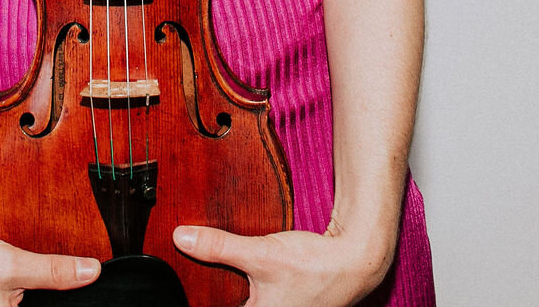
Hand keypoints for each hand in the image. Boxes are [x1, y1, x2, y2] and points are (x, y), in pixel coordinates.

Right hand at [0, 232, 98, 306]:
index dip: (73, 302)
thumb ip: (54, 271)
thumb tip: (92, 272)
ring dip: (46, 295)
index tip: (89, 289)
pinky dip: (31, 295)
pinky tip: (31, 286)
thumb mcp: (13, 265)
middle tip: (62, 278)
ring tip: (31, 282)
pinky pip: (22, 305)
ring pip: (39, 305)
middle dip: (57, 296)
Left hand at [173, 221, 394, 306]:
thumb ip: (219, 248)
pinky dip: (250, 285)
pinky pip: (259, 296)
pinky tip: (248, 273)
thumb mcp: (260, 254)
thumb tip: (181, 238)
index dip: (201, 300)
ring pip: (246, 299)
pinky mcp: (289, 302)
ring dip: (237, 287)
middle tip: (207, 279)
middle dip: (224, 290)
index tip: (187, 292)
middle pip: (233, 301)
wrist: (356, 259)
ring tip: (228, 276)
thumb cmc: (314, 266)